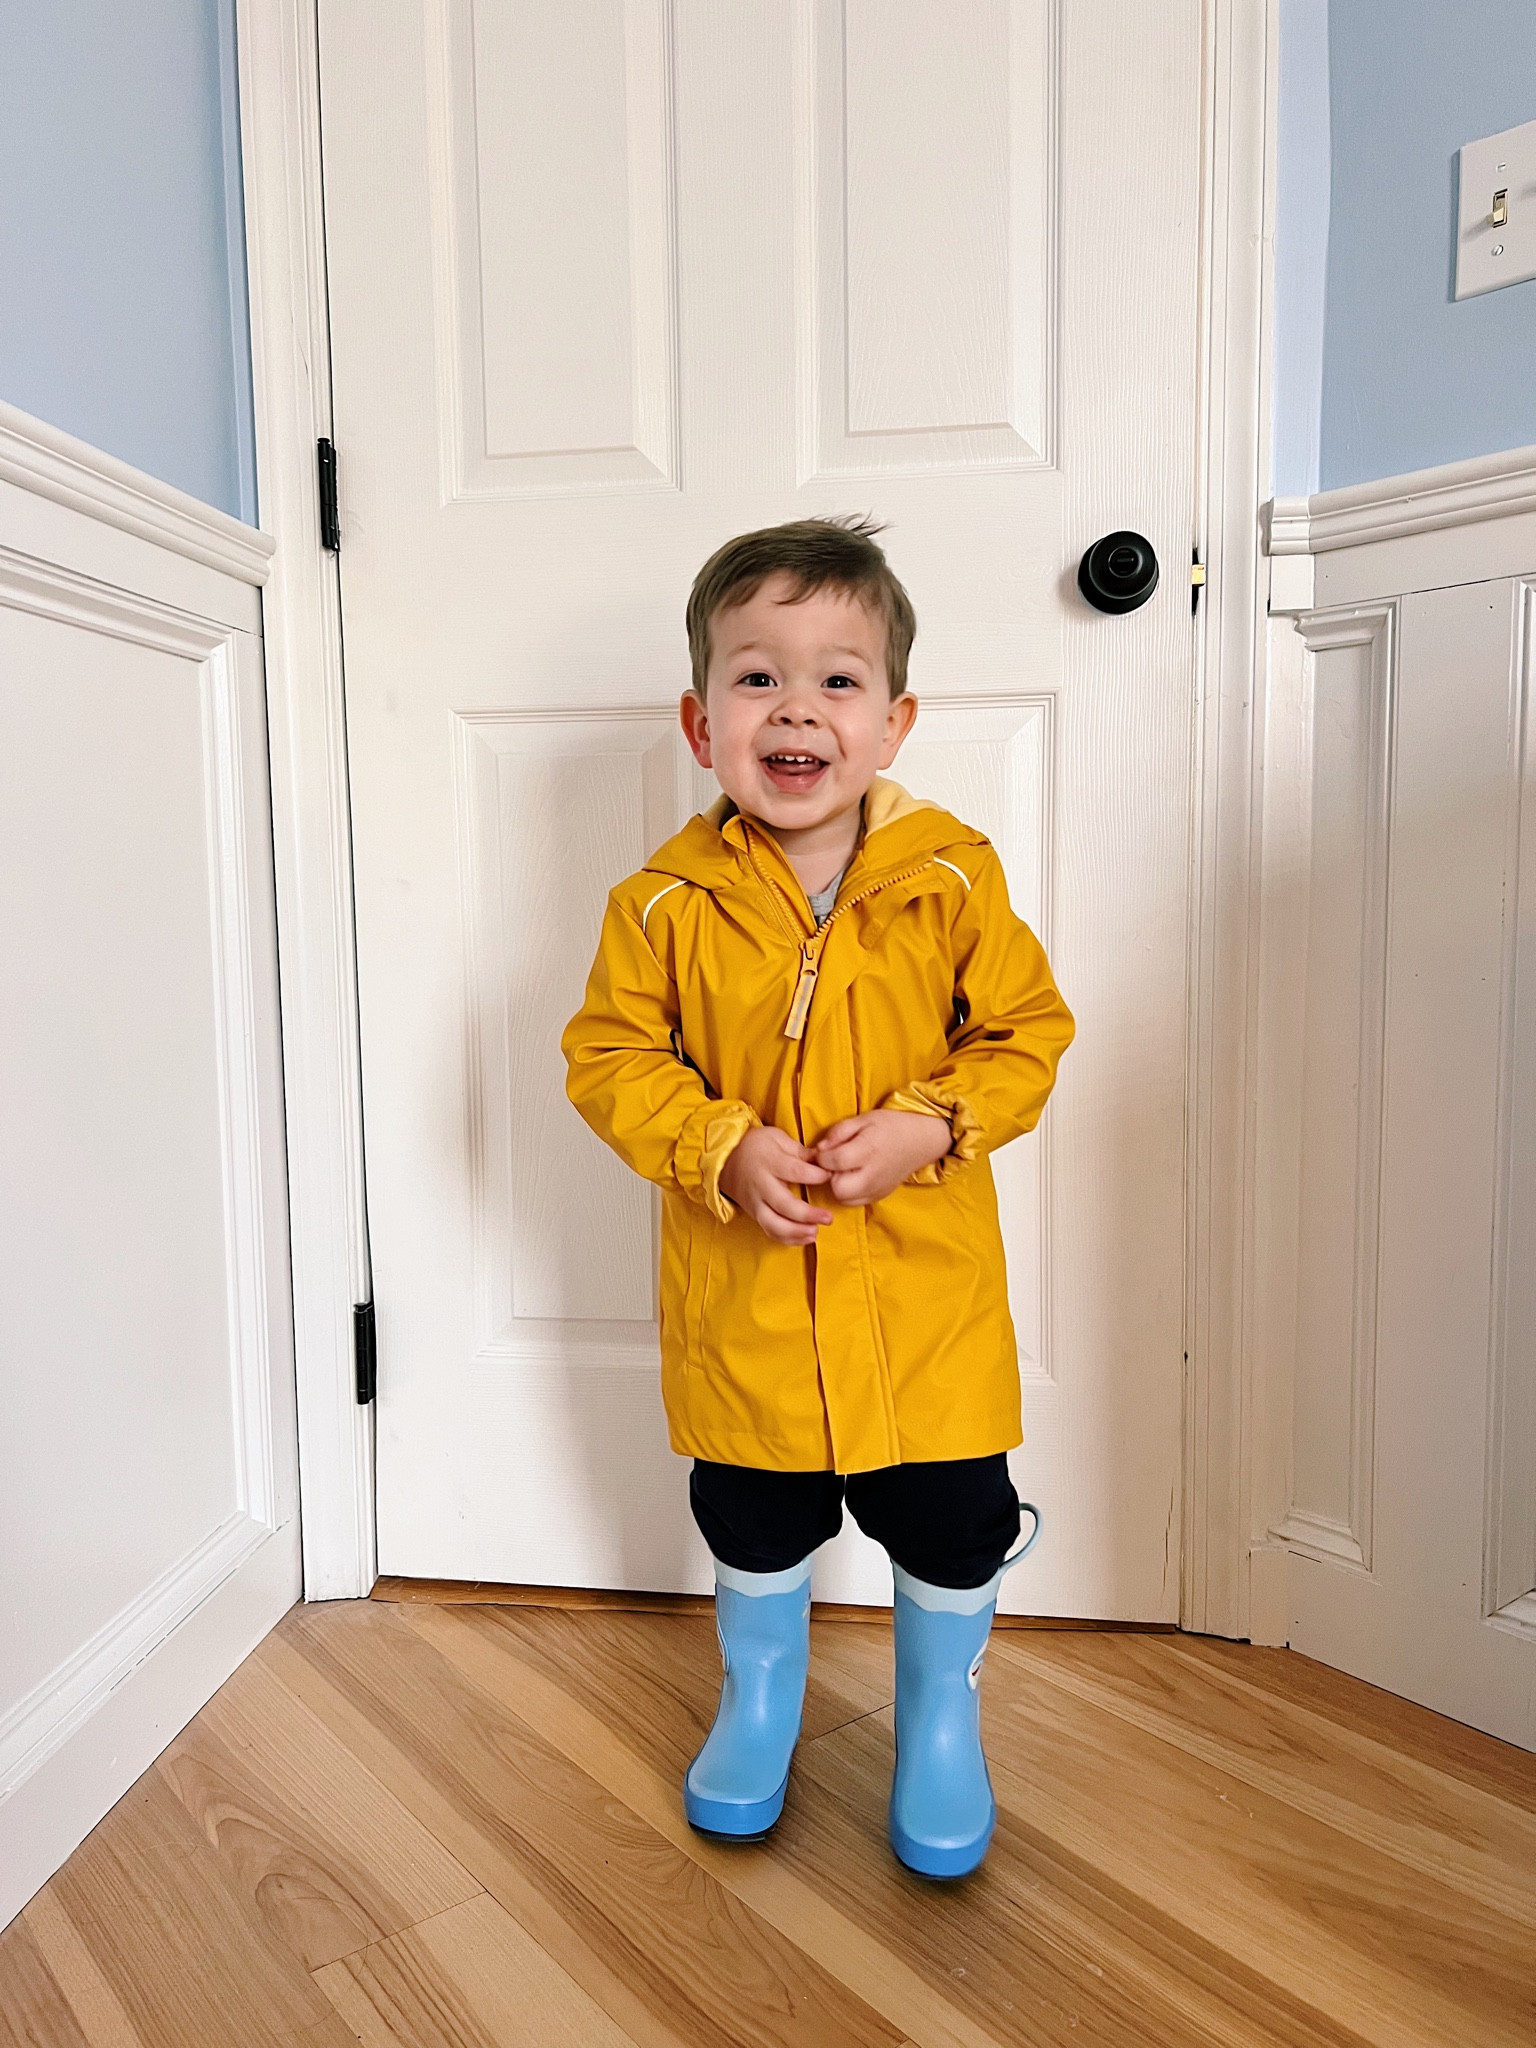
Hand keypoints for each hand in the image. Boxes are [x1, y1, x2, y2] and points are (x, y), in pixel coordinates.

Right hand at [718, 1125, 833, 1244]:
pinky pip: (769, 1231)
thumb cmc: (757, 1146)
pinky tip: (805, 1238)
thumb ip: (801, 1152)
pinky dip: (787, 1239)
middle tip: (828, 1218)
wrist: (726, 1159)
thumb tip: (824, 1160)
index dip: (815, 1176)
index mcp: (769, 1162)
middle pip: (783, 1204)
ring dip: (795, 1232)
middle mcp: (761, 1185)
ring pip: (773, 1223)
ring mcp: (756, 1202)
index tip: (829, 1176)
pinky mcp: (754, 1214)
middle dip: (807, 1214)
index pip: (795, 1171)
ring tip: (815, 1232)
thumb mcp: (777, 1138)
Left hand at [811, 1109, 951, 1205]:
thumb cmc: (890, 1126)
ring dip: (838, 1185)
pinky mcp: (880, 1196)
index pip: (834, 1162)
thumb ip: (838, 1132)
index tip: (822, 1151)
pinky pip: (855, 1202)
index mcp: (868, 1150)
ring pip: (844, 1199)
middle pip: (838, 1188)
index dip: (821, 1157)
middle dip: (829, 1176)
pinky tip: (853, 1177)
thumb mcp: (863, 1119)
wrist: (920, 1141)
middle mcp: (873, 1174)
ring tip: (844, 1170)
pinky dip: (849, 1192)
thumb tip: (819, 1149)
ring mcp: (878, 1188)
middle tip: (833, 1163)